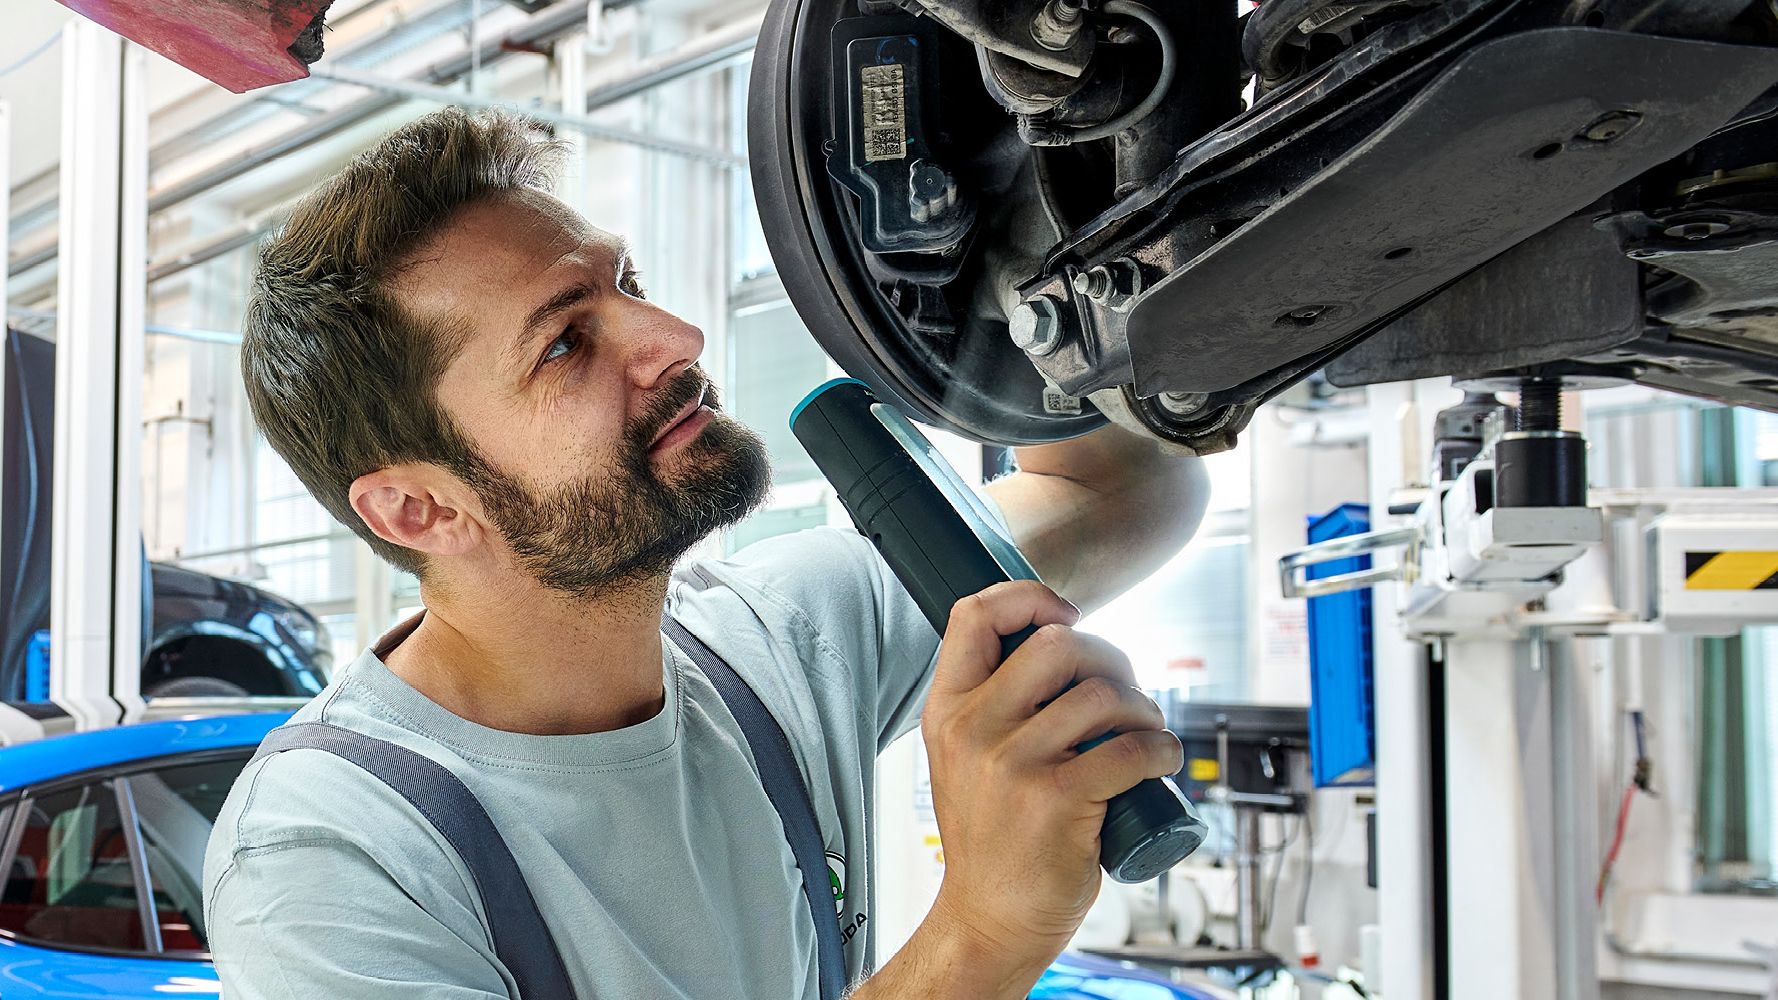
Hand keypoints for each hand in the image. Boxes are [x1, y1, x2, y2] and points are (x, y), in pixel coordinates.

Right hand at [920, 579, 1182, 972]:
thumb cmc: (992, 839)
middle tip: (1122, 691)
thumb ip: (991, 703)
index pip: (975, 615)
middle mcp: (973, 730)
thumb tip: (1058, 645)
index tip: (1066, 615)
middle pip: (1056, 645)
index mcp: (946, 711)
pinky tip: (1160, 758)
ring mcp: (1013, 764)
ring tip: (1144, 730)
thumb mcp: (963, 758)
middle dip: (1108, 658)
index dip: (1029, 598)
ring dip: (1142, 706)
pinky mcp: (1057, 799)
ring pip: (1101, 693)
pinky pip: (1130, 747)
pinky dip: (1160, 748)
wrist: (990, 919)